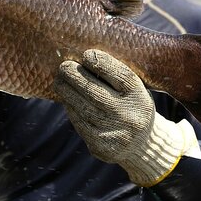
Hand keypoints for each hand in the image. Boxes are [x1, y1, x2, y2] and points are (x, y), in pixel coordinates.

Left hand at [53, 49, 198, 186]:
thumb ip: (115, 76)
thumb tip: (83, 57)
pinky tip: (66, 99)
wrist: (142, 145)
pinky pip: (80, 123)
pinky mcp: (101, 146)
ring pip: (83, 108)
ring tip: (59, 81)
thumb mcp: (134, 90)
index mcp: (139, 96)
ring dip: (66, 92)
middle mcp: (128, 115)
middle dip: (74, 76)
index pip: (120, 75)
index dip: (100, 62)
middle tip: (64, 66)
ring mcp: (114, 132)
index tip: (86, 54)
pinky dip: (70, 108)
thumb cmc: (132, 106)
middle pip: (94, 91)